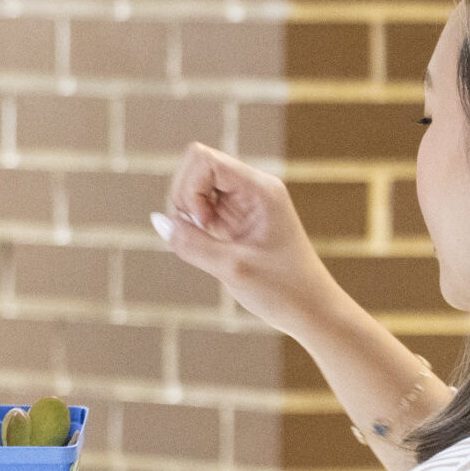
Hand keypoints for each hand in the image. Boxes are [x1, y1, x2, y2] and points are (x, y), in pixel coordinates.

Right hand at [156, 142, 350, 341]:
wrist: (311, 311)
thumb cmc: (283, 291)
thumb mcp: (232, 269)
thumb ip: (191, 244)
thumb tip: (158, 221)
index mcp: (260, 189)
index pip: (204, 159)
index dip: (190, 188)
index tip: (203, 223)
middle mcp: (252, 188)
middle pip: (196, 168)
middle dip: (184, 200)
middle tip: (200, 233)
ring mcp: (243, 203)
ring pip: (195, 188)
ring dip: (187, 215)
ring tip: (206, 244)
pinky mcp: (235, 220)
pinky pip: (201, 209)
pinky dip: (194, 227)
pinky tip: (210, 249)